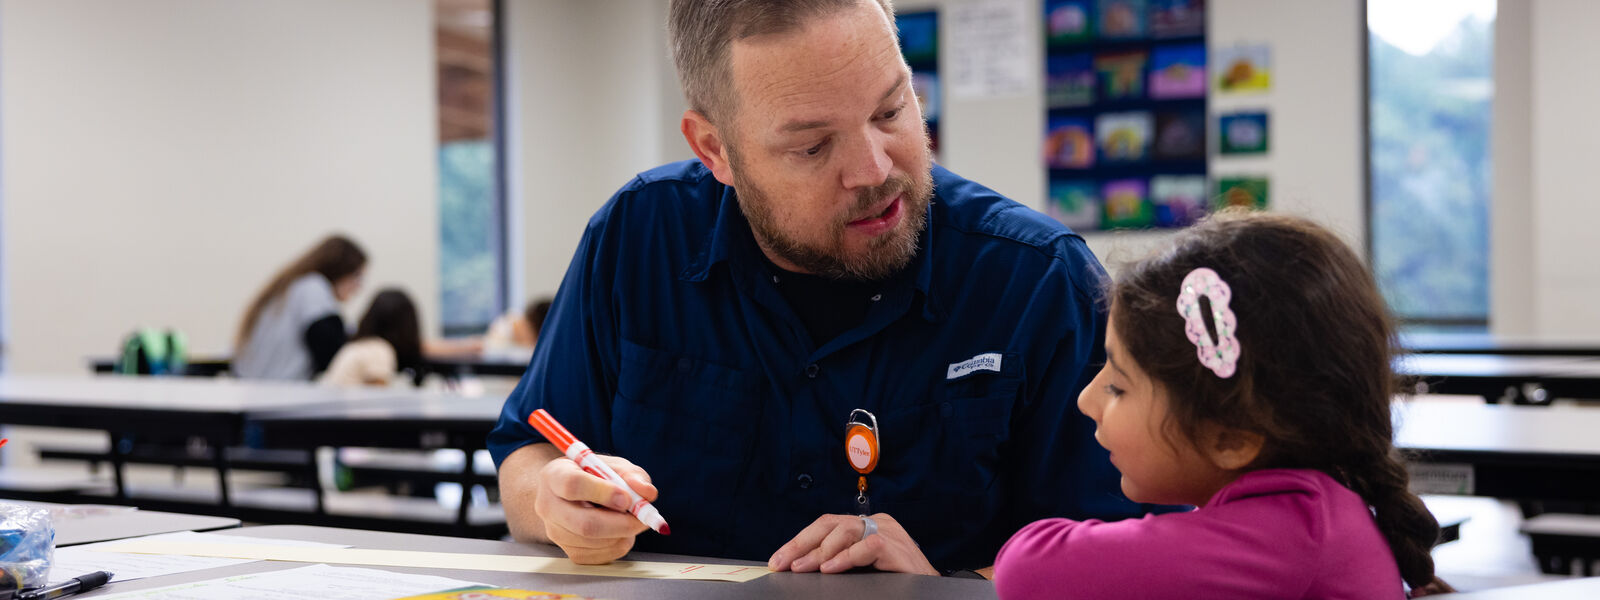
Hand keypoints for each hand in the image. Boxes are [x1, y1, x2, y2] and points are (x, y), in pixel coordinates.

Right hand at [533, 454, 658, 563]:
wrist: (571, 495)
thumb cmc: (593, 477)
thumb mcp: (612, 466)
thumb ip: (632, 475)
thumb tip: (647, 492)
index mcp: (555, 475)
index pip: (573, 485)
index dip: (603, 492)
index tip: (627, 498)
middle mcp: (548, 505)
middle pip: (583, 523)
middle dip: (620, 523)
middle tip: (642, 518)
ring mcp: (555, 532)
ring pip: (593, 542)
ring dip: (622, 533)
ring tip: (631, 519)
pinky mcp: (568, 551)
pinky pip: (599, 555)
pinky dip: (619, 544)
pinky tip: (620, 531)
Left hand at [767, 513, 937, 574]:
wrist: (933, 593)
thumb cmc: (896, 581)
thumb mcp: (862, 569)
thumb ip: (838, 562)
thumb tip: (802, 568)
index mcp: (867, 526)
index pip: (826, 525)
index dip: (799, 541)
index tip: (779, 560)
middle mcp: (877, 523)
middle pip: (831, 524)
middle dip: (802, 544)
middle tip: (784, 564)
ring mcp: (889, 533)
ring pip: (847, 530)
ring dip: (821, 550)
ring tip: (804, 568)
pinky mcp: (898, 548)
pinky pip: (870, 546)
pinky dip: (848, 557)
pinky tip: (831, 569)